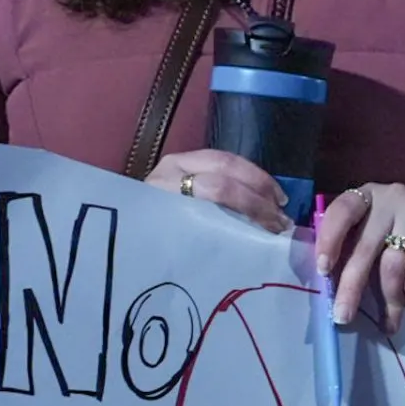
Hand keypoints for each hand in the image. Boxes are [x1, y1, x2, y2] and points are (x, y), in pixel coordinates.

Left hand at [147, 150, 292, 234]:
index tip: (274, 226)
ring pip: (227, 160)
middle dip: (260, 188)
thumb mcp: (176, 245)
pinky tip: (261, 194)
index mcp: (167, 188)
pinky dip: (246, 177)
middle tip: (281, 214)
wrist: (123, 233)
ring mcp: (178, 163)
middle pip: (226, 166)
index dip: (251, 204)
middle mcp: (172, 169)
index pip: (218, 187)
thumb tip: (258, 243)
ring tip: (278, 202)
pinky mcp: (185, 164)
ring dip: (257, 180)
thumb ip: (209, 238)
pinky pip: (223, 164)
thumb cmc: (150, 246)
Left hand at [318, 183, 404, 333]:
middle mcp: (390, 197)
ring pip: (392, 262)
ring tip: (389, 321)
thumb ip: (354, 261)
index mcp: (365, 200)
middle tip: (343, 317)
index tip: (323, 270)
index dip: (329, 239)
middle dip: (351, 287)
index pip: (341, 211)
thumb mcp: (376, 251)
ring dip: (389, 298)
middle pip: (364, 246)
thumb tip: (332, 298)